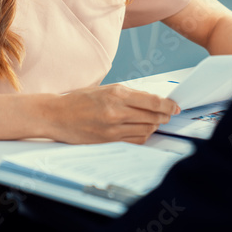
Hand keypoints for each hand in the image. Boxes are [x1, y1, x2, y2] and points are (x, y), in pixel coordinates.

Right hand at [46, 84, 179, 143]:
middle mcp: (116, 112)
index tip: (175, 106)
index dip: (169, 105)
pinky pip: (134, 140)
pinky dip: (143, 136)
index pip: (153, 102)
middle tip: (168, 114)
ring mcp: (112, 129)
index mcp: (117, 94)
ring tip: (154, 121)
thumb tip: (152, 100)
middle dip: (163, 116)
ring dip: (154, 126)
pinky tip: (142, 130)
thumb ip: (130, 95)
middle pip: (152, 117)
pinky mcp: (108, 141)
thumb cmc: (80, 100)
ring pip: (146, 130)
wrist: (56, 115)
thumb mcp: (107, 89)